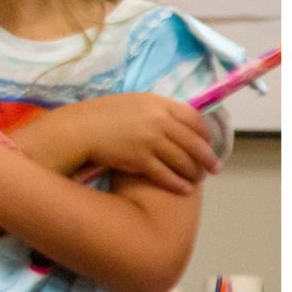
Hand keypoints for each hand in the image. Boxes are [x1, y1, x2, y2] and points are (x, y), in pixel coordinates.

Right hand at [54, 93, 216, 193]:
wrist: (77, 130)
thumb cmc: (100, 116)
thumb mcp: (131, 104)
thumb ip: (156, 111)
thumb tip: (176, 124)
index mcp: (157, 103)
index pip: (194, 118)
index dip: (205, 134)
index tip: (208, 144)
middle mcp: (158, 120)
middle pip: (194, 142)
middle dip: (208, 158)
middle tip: (214, 168)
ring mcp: (150, 140)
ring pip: (183, 160)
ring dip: (194, 172)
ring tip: (197, 179)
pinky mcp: (140, 159)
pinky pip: (167, 174)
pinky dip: (178, 183)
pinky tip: (183, 188)